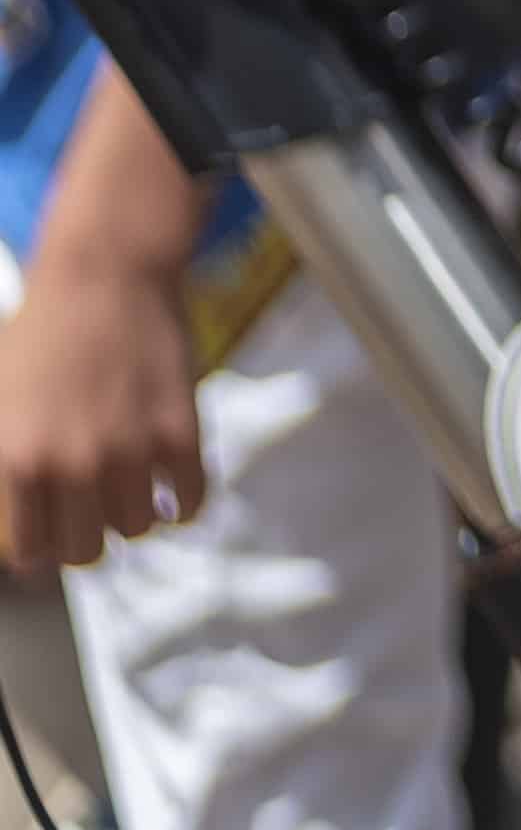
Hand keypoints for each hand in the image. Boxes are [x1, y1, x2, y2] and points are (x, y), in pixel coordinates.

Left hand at [0, 258, 203, 574]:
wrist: (104, 277)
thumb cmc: (37, 337)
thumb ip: (2, 465)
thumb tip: (15, 529)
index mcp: (17, 462)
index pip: (28, 551)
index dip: (37, 547)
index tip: (47, 533)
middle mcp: (74, 465)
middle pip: (84, 552)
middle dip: (84, 537)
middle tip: (87, 511)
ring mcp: (133, 450)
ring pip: (138, 529)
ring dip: (132, 515)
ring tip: (128, 489)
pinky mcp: (182, 431)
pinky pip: (192, 501)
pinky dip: (185, 504)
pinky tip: (174, 488)